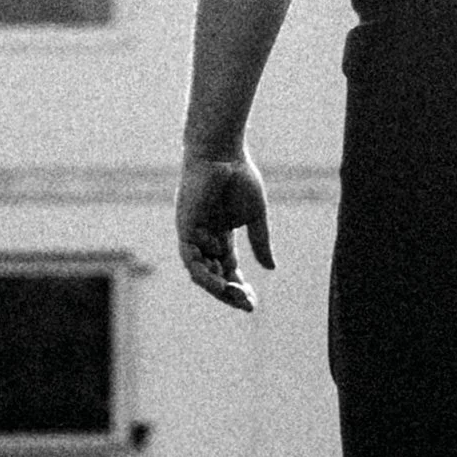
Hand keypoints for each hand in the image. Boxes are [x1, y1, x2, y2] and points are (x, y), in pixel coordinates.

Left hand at [176, 150, 272, 312]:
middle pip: (215, 275)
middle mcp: (204, 238)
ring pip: (200, 272)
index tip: (253, 303)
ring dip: (217, 287)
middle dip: (230, 293)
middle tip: (247, 304)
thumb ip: (261, 242)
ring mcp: (193, 234)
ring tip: (235, 295)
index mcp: (222, 235)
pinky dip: (204, 271)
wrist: (222, 152)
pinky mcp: (185, 227)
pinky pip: (190, 258)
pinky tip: (220, 279)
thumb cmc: (239, 176)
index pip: (229, 269)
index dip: (240, 288)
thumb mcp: (256, 216)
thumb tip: (271, 269)